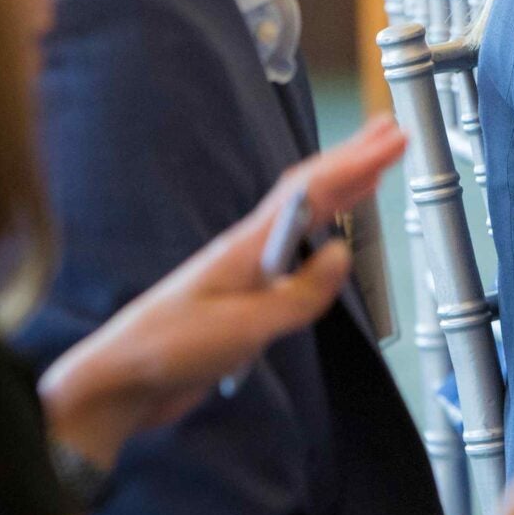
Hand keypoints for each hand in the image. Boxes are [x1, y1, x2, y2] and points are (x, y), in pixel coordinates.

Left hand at [37, 116, 406, 467]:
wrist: (121, 382)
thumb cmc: (171, 349)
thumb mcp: (246, 325)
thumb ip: (300, 294)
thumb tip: (342, 256)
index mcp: (250, 244)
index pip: (312, 191)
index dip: (356, 163)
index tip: (392, 140)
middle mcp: (251, 248)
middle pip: (308, 192)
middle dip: (351, 160)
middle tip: (389, 132)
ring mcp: (247, 271)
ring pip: (304, 218)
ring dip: (340, 191)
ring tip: (372, 172)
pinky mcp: (245, 299)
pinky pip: (297, 253)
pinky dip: (324, 233)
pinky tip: (335, 238)